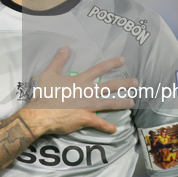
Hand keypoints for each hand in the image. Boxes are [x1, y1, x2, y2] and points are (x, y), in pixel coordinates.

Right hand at [23, 46, 137, 134]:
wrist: (41, 113)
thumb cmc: (45, 93)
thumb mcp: (49, 73)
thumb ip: (58, 60)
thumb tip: (65, 47)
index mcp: (80, 80)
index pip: (99, 69)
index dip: (112, 63)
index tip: (123, 60)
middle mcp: (88, 91)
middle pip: (110, 86)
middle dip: (125, 84)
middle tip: (136, 83)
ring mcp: (89, 105)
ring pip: (110, 103)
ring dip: (122, 102)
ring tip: (132, 102)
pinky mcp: (86, 118)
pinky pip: (99, 123)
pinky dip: (107, 127)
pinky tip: (114, 129)